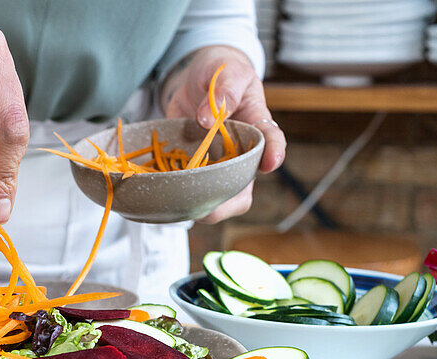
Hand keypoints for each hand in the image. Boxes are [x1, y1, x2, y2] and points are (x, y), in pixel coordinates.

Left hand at [160, 45, 285, 223]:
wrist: (195, 79)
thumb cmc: (219, 72)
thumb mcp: (226, 72)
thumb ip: (223, 90)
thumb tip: (208, 120)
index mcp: (255, 124)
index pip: (271, 140)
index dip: (274, 153)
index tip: (270, 164)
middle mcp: (238, 150)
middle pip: (244, 185)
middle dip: (229, 202)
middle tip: (210, 209)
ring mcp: (216, 161)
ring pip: (217, 195)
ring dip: (201, 206)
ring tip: (183, 209)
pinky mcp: (194, 166)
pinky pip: (190, 186)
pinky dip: (178, 195)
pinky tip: (162, 197)